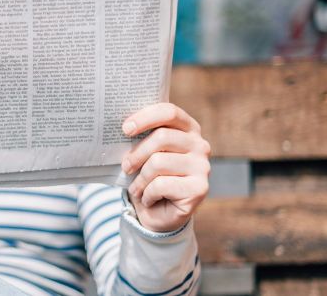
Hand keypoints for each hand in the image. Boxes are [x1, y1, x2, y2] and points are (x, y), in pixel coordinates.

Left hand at [121, 103, 209, 231]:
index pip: (169, 112)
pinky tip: (149, 199)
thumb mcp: (144, 154)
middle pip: (162, 137)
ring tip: (137, 188)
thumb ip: (141, 137)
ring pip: (158, 162)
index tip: (125, 129)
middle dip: (137, 154)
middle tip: (126, 167)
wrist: (159, 214)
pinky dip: (147, 194)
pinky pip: (161, 184)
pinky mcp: (199, 189)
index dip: (146, 117)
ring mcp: (203, 167)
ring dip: (140, 179)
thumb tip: (123, 127)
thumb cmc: (149, 177)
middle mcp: (200, 145)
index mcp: (188, 129)